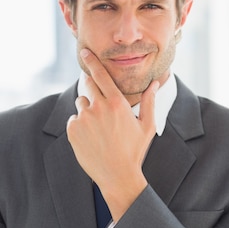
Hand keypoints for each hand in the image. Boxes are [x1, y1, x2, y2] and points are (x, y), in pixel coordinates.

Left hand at [66, 49, 158, 220]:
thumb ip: (149, 101)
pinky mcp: (72, 130)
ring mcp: (83, 119)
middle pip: (88, 85)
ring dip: (87, 110)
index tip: (84, 51)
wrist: (118, 176)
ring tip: (99, 130)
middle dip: (92, 89)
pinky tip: (91, 138)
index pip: (101, 75)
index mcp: (117, 104)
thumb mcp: (147, 126)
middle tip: (100, 106)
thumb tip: (155, 83)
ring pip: (81, 103)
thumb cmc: (135, 151)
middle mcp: (98, 108)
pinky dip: (80, 125)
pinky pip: (74, 119)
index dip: (92, 61)